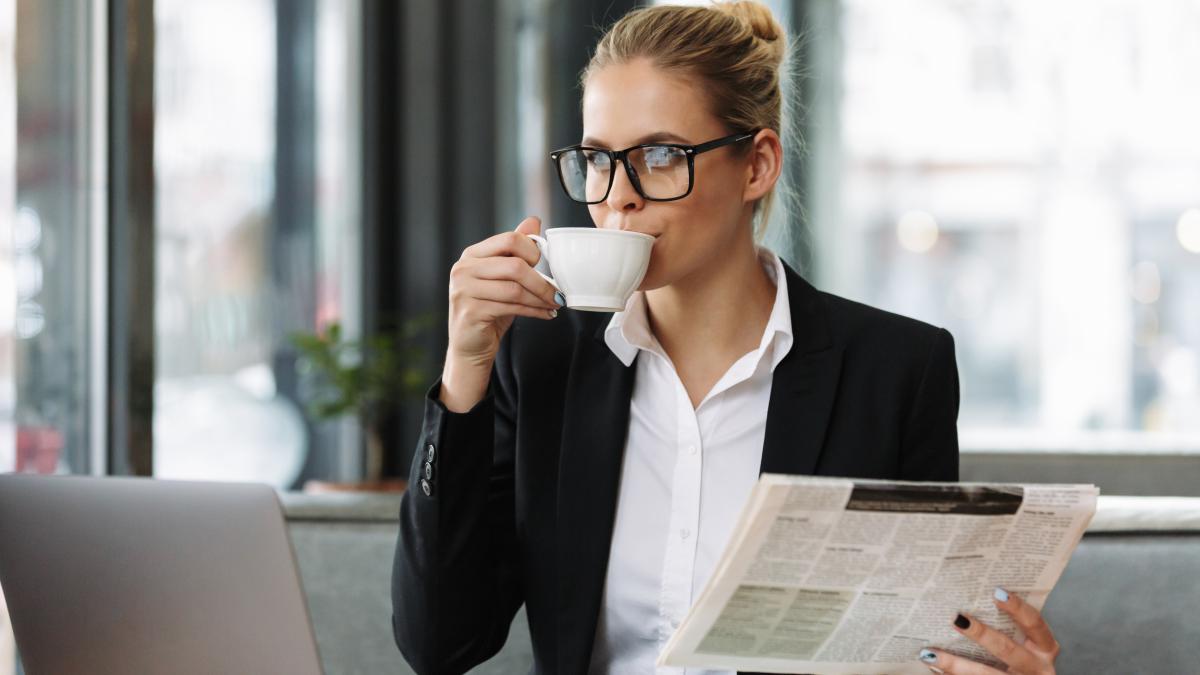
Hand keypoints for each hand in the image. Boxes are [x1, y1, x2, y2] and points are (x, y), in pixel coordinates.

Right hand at [440, 216, 560, 411]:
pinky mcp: (470, 312)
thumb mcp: (502, 277)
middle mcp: (463, 269)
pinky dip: (534, 311)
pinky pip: (511, 307)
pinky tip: (545, 314)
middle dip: (541, 281)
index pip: (509, 240)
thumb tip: (533, 221)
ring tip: (554, 304)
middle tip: (557, 293)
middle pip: (514, 265)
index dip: (532, 252)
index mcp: (472, 255)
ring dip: (541, 298)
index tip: (543, 266)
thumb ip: (514, 250)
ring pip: (515, 289)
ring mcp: (464, 291)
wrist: (469, 346)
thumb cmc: (488, 309)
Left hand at [918, 588, 1059, 673]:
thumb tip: (967, 599)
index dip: (1018, 608)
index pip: (1035, 623)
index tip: (997, 592)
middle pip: (1007, 649)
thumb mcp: (1023, 643)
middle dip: (981, 634)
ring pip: (986, 674)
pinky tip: (934, 667)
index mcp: (1045, 648)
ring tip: (931, 655)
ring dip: (956, 665)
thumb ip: (1007, 626)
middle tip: (956, 619)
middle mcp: (1037, 667)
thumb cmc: (1021, 659)